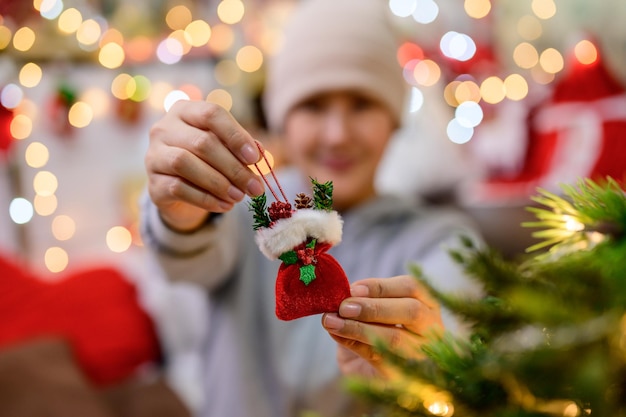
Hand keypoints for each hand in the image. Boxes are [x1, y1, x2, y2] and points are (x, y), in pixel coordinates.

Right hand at [145, 100, 264, 231]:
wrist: (181, 191)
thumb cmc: (208, 161)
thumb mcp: (225, 149)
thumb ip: (241, 148)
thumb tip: (259, 154)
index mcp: (185, 111)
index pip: (211, 114)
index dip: (235, 136)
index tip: (255, 158)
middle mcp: (163, 129)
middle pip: (201, 142)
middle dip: (233, 167)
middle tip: (254, 186)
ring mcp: (153, 156)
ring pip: (184, 163)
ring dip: (218, 183)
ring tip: (240, 196)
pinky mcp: (153, 183)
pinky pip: (178, 188)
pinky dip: (206, 199)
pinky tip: (225, 205)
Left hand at [321, 275, 442, 377]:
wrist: (368, 371)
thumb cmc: (372, 331)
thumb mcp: (370, 310)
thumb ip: (362, 301)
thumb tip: (343, 295)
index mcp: (427, 304)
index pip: (411, 287)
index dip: (381, 286)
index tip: (352, 288)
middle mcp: (432, 329)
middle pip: (411, 311)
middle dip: (373, 307)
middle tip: (344, 307)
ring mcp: (421, 356)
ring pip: (395, 337)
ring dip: (358, 327)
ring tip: (332, 321)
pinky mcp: (403, 377)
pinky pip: (378, 357)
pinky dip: (353, 343)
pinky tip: (336, 334)